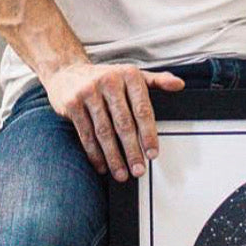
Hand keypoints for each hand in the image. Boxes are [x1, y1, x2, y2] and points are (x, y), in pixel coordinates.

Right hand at [44, 62, 185, 180]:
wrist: (66, 71)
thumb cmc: (106, 78)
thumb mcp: (132, 74)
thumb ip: (157, 80)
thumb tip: (179, 84)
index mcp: (129, 75)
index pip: (142, 109)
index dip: (148, 134)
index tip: (153, 154)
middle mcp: (109, 81)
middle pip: (124, 124)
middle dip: (132, 151)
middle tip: (139, 170)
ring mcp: (88, 92)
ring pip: (104, 132)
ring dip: (113, 157)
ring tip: (121, 174)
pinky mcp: (72, 104)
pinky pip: (86, 134)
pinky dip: (94, 154)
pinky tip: (102, 166)